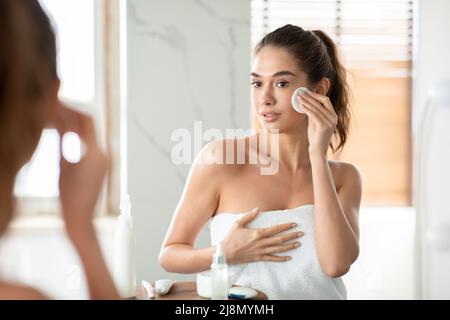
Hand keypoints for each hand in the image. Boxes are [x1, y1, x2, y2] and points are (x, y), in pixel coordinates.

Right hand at [54, 103, 107, 237]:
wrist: (81, 217)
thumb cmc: (69, 195)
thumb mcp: (62, 165)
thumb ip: (63, 140)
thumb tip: (59, 119)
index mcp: (96, 153)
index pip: (86, 121)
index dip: (72, 109)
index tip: (57, 103)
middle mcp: (105, 153)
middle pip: (90, 125)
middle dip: (74, 115)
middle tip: (56, 108)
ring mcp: (106, 159)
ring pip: (91, 133)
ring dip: (76, 125)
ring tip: (58, 119)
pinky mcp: (102, 165)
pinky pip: (92, 144)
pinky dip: (80, 136)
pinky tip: (66, 133)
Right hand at [221, 208, 303, 263]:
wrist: (225, 253)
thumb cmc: (231, 238)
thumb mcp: (238, 224)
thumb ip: (248, 216)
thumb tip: (257, 209)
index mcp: (257, 233)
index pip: (275, 229)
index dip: (286, 226)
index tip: (294, 224)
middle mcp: (261, 242)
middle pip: (280, 239)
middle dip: (292, 235)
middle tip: (301, 233)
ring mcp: (261, 251)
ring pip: (279, 249)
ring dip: (289, 246)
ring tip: (298, 243)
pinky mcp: (259, 258)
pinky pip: (272, 258)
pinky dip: (281, 258)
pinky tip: (289, 257)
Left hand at [297, 91, 337, 155]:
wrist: (318, 151)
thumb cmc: (315, 138)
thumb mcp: (315, 123)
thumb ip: (313, 113)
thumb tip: (306, 103)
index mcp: (333, 116)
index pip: (326, 101)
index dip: (316, 95)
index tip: (307, 92)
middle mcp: (333, 118)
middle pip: (322, 102)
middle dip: (310, 96)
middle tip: (300, 93)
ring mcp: (330, 122)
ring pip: (317, 107)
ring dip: (306, 101)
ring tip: (298, 98)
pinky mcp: (324, 126)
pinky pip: (314, 114)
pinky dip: (306, 109)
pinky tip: (300, 106)